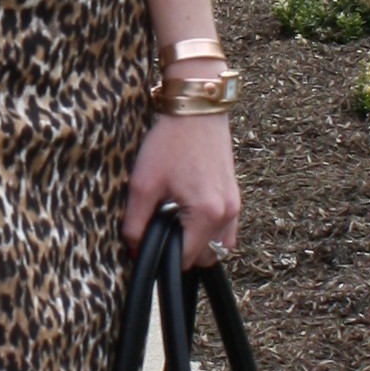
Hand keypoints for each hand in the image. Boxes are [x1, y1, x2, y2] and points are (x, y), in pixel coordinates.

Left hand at [123, 113, 240, 268]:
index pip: (185, 260)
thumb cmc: (169, 143)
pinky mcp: (234, 195)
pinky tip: (188, 211)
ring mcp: (235, 204)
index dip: (163, 259)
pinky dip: (208, 229)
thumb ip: (136, 225)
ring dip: (198, 243)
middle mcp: (227, 213)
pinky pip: (225, 229)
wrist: (195, 110)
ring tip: (176, 221)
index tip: (149, 244)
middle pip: (206, 258)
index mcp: (207, 214)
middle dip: (182, 252)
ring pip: (219, 246)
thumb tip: (134, 252)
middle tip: (162, 229)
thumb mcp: (142, 184)